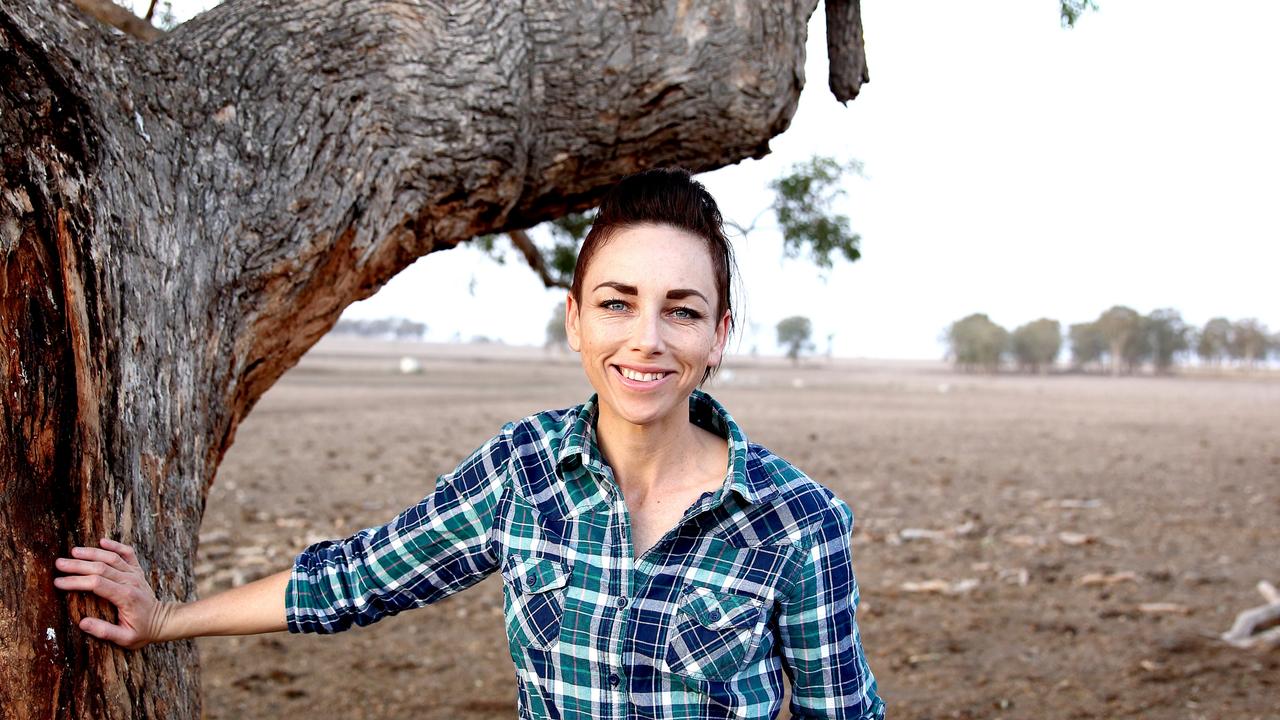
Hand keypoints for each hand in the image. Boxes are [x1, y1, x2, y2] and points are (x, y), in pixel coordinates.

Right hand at [53, 537, 170, 649]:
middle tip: (58, 563)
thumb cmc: (141, 631)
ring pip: (112, 558)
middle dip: (78, 565)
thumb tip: (82, 623)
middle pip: (101, 568)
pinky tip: (102, 541)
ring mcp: (134, 574)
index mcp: (125, 596)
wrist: (162, 620)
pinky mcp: (137, 570)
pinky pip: (127, 553)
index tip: (58, 582)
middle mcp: (130, 581)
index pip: (96, 584)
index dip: (76, 582)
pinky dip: (115, 546)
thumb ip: (104, 631)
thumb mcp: (125, 638)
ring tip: (73, 551)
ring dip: (92, 553)